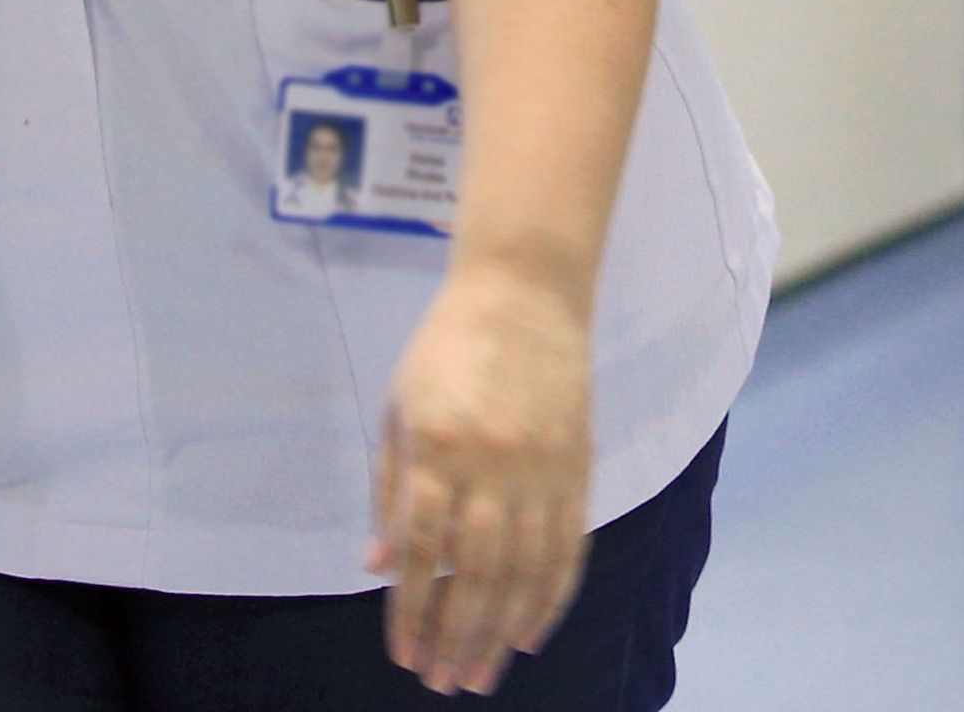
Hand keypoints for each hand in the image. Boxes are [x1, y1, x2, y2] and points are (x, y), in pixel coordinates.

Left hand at [370, 267, 594, 695]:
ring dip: (503, 631)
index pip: (425, 550)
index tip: (404, 656)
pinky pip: (569, 545)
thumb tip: (383, 567)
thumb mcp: (399, 411)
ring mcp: (544, 466)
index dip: (412, 612)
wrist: (525, 290)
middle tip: (446, 682)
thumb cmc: (446, 348)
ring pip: (527, 569)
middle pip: (478, 573)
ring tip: (483, 674)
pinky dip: (552, 596)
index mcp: (440, 447)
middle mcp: (495, 463)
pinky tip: (532, 632)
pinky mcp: (580, 465)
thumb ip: (392, 491)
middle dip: (459, 637)